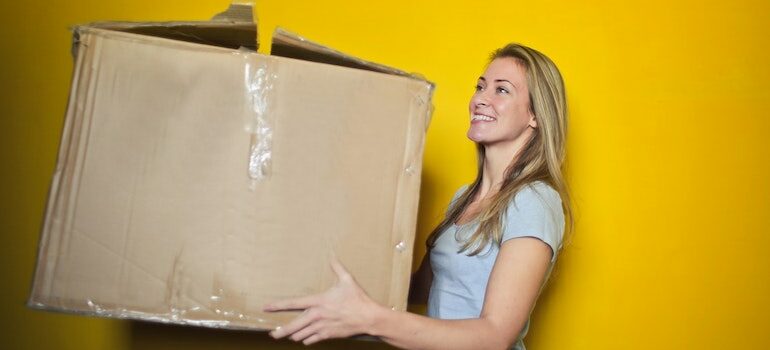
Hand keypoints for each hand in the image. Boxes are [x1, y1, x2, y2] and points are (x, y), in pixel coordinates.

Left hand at [263, 258, 382, 344]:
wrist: (368, 318)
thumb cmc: (358, 299)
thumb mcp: (347, 280)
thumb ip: (337, 267)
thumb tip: (332, 254)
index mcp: (319, 301)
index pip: (293, 303)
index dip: (278, 305)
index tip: (266, 307)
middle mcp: (317, 316)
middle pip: (293, 326)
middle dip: (281, 331)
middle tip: (272, 334)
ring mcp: (322, 327)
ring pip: (300, 335)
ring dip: (294, 335)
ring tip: (288, 335)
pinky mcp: (328, 335)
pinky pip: (311, 340)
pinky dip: (307, 340)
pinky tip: (305, 338)